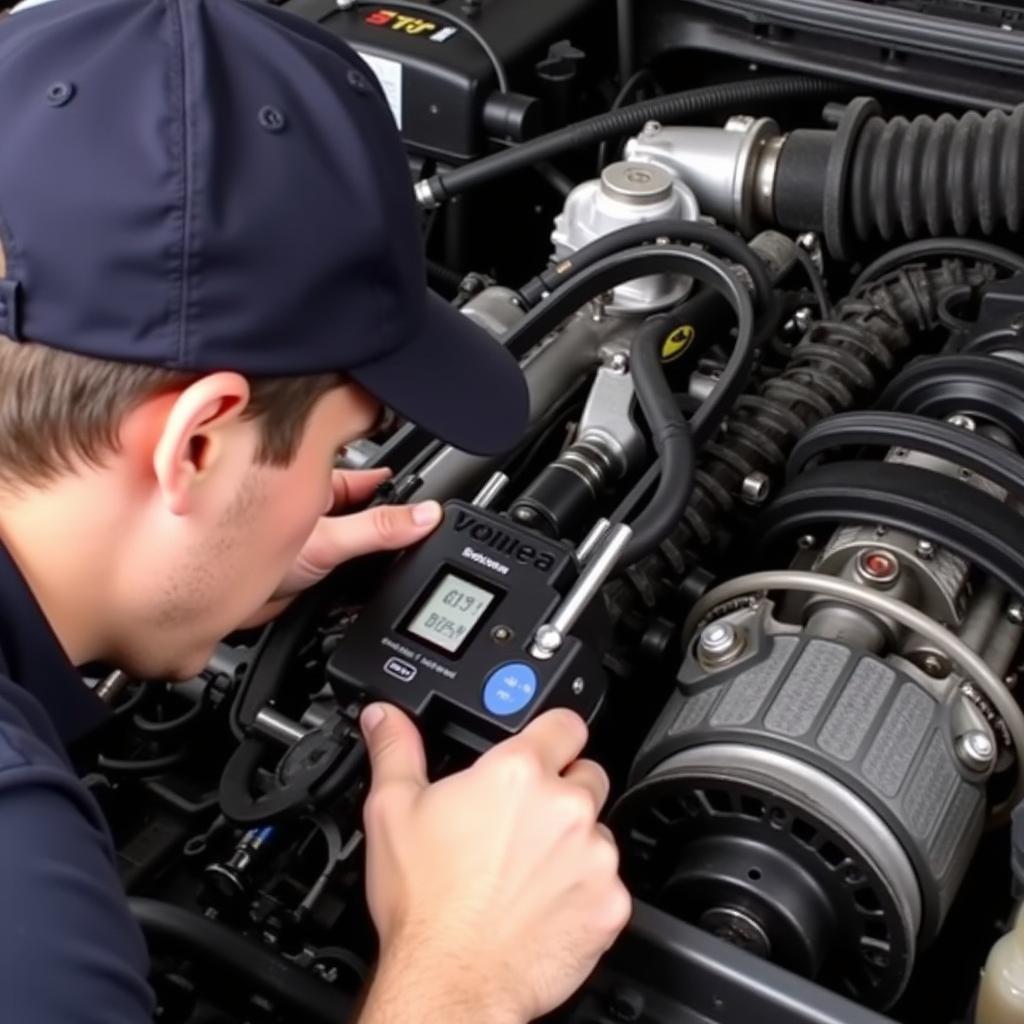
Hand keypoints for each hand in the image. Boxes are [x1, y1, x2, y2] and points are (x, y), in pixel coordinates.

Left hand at [244, 469, 441, 624]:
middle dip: (392, 516)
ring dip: (375, 547)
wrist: (210, 609)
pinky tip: (371, 579)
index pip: (368, 473)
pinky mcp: (310, 565)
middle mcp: (313, 505)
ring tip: (399, 553)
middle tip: (423, 524)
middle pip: (368, 506)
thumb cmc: (236, 553)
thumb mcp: (328, 540)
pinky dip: (362, 573)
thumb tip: (425, 516)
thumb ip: (379, 529)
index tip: (427, 487)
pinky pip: (348, 564)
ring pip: (358, 535)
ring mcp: (312, 534)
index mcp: (315, 481)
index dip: (397, 478)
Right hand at [357, 704, 631, 1023]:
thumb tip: (386, 717)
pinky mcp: (611, 902)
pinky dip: (587, 890)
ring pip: (599, 831)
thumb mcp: (393, 811)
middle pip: (586, 775)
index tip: (546, 746)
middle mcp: (565, 807)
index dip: (554, 732)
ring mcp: (595, 856)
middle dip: (562, 791)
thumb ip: (396, 750)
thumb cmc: (425, 903)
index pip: (566, 722)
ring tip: (530, 870)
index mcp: (518, 773)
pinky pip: (609, 883)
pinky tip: (547, 904)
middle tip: (524, 823)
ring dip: (575, 843)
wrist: (450, 982)